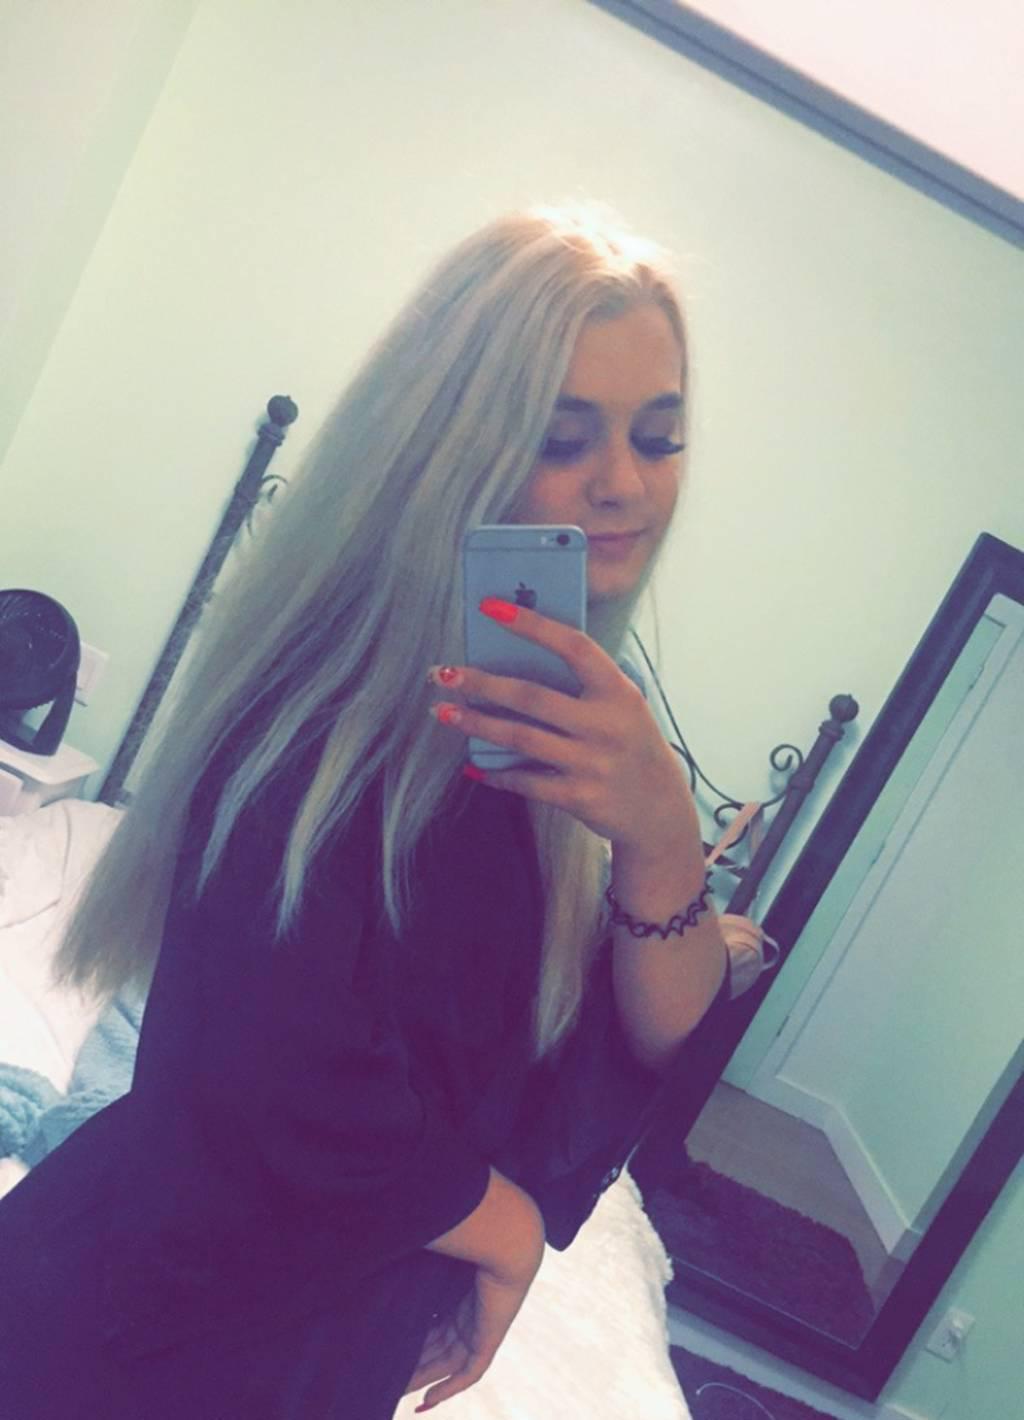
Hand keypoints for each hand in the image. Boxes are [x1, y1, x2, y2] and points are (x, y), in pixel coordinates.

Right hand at [401, 1243, 542, 1408]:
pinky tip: (426, 1401)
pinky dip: (448, 1387)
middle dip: (413, 1362)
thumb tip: (367, 1243)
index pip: (432, 1320)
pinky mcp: (489, 1339)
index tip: (387, 1345)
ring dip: (424, 1378)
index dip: (412, 1335)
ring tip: (397, 1390)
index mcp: (458, 1290)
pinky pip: (469, 1373)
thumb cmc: (468, 1229)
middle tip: (386, 1374)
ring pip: (448, 1362)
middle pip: (438, 1345)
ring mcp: (481, 1327)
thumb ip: (404, 1251)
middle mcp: (470, 1311)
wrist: (504, 1234)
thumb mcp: (430, 1246)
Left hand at [428, 599, 693, 855]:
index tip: (490, 607)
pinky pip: (526, 782)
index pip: (573, 647)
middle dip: (481, 683)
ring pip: (520, 738)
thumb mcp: (623, 706)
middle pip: (532, 697)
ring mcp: (591, 763)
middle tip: (441, 673)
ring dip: (476, 724)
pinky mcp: (578, 797)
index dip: (531, 624)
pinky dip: (496, 774)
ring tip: (442, 711)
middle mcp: (605, 725)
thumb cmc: (630, 744)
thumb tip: (516, 658)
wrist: (660, 809)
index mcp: (618, 692)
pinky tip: (474, 767)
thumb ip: (584, 685)